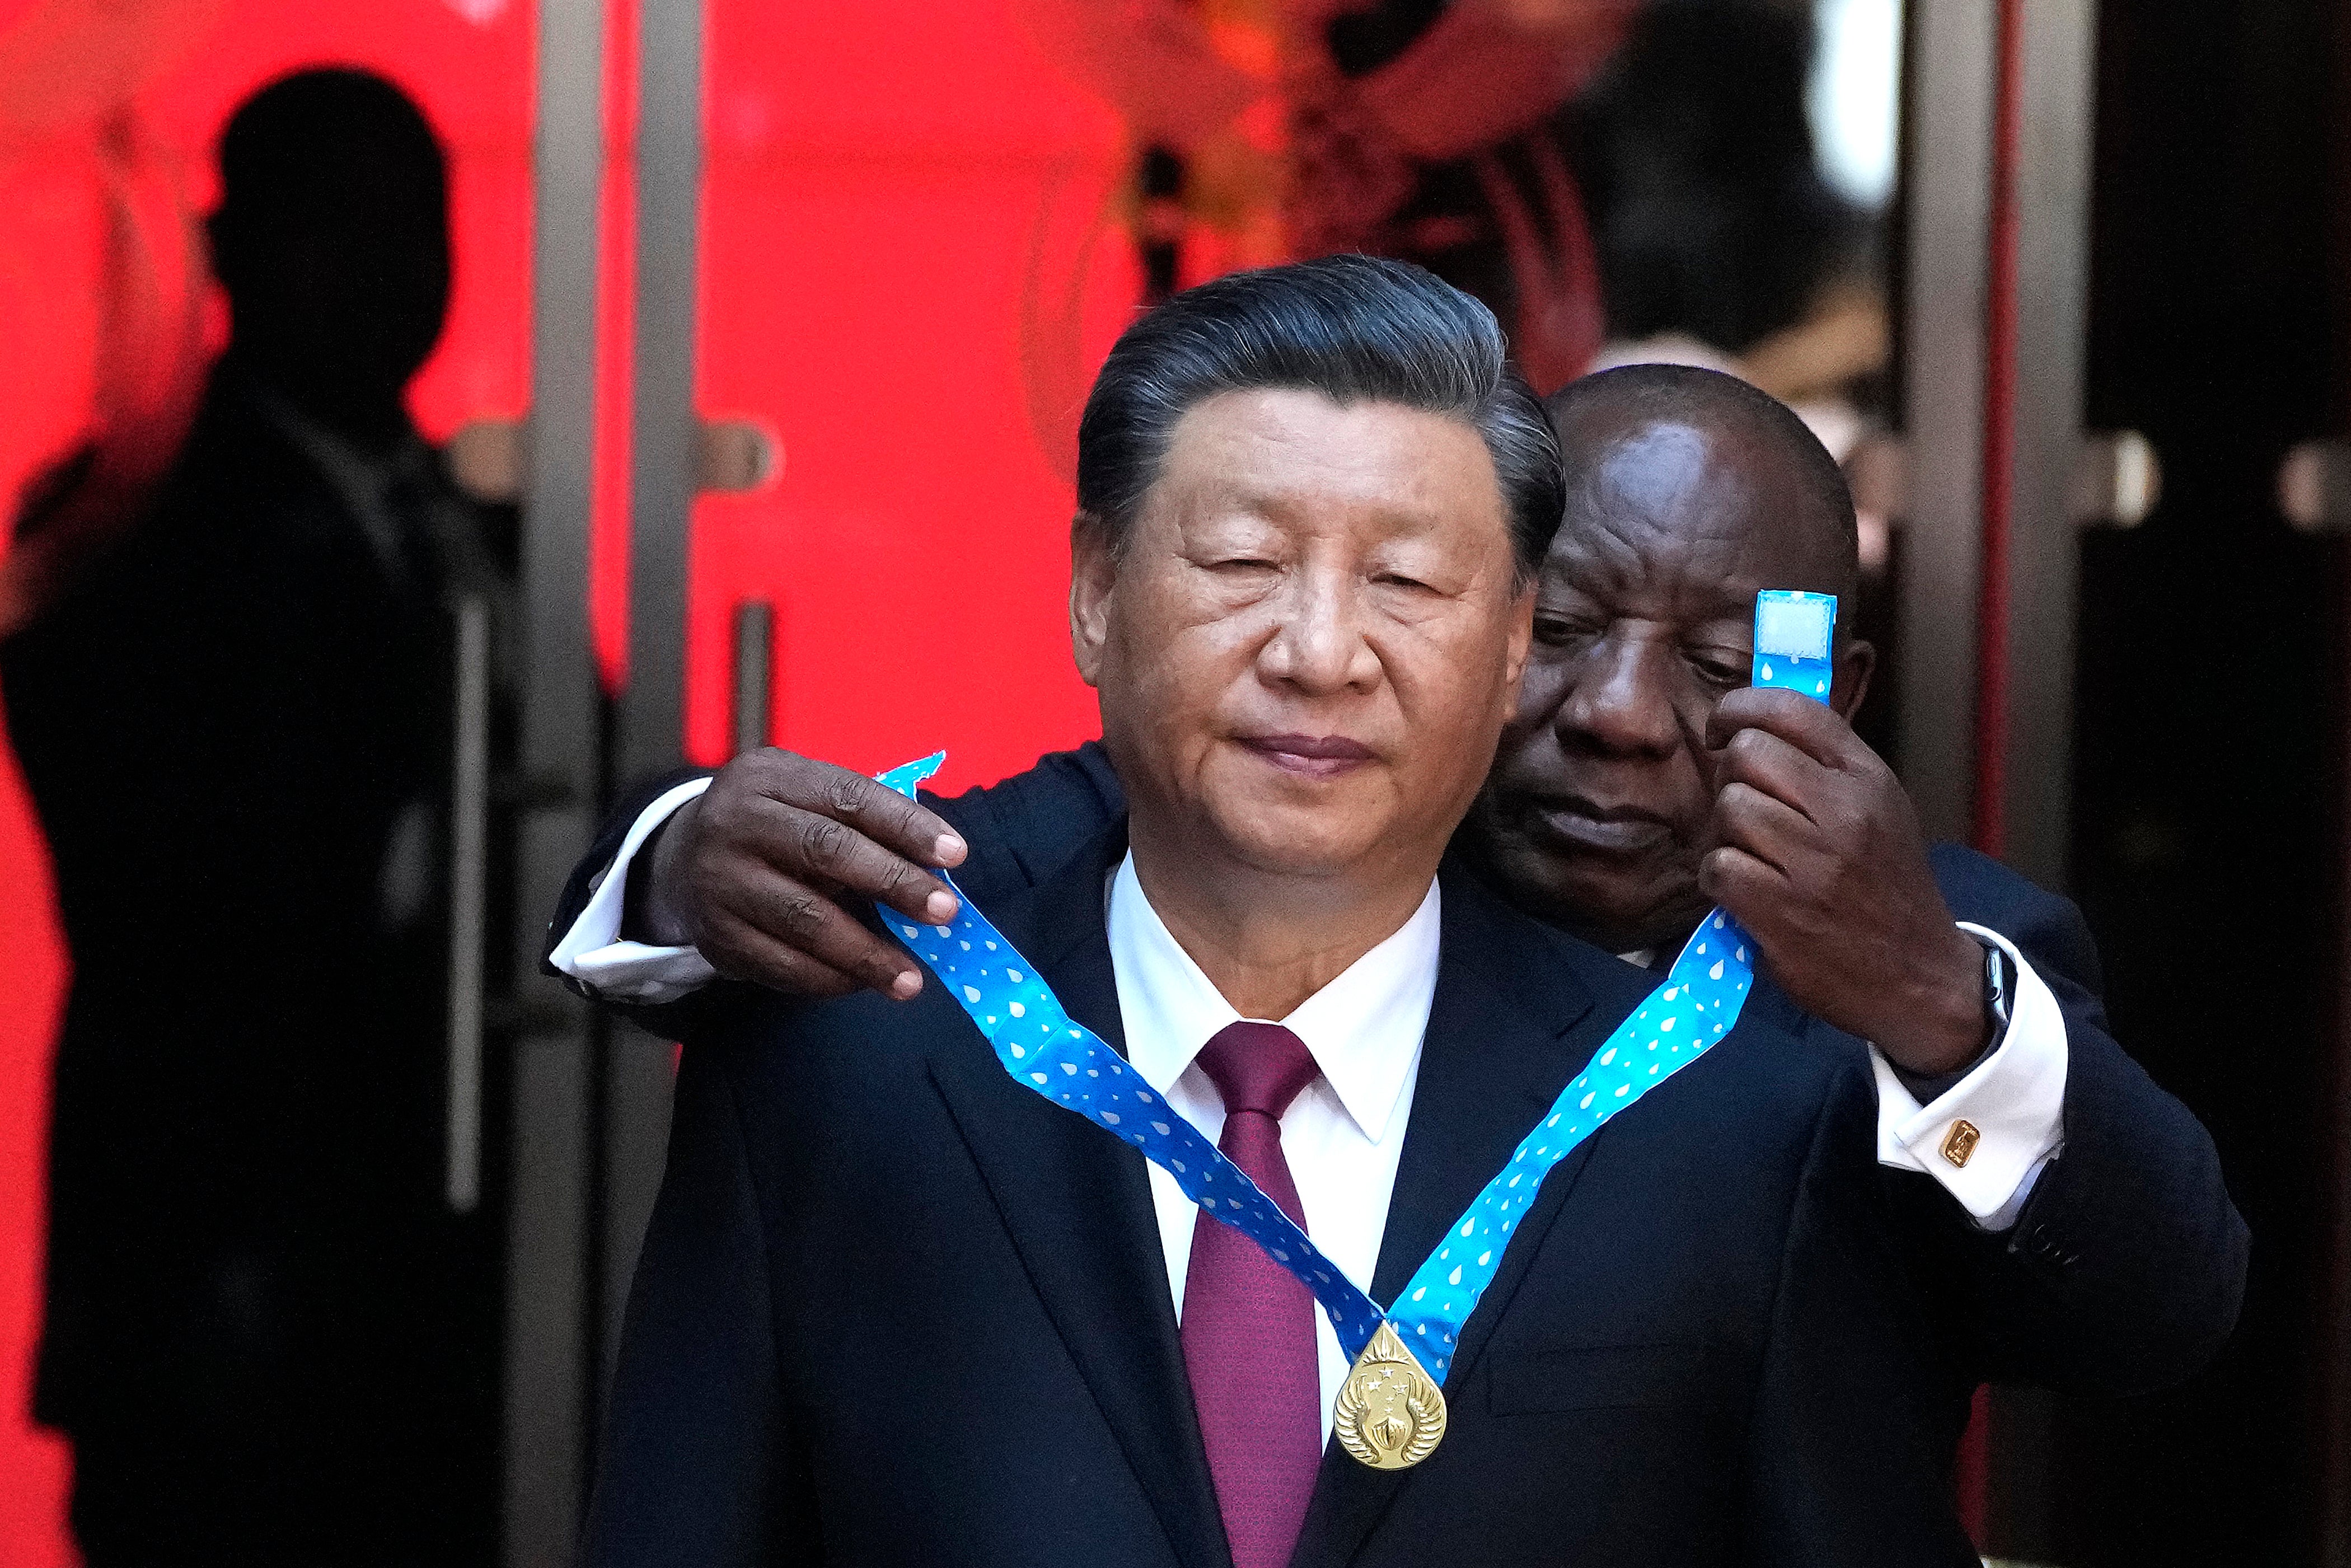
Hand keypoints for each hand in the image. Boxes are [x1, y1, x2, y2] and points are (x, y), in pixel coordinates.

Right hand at [637, 749, 968, 1000]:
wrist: (683, 862)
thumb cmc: (776, 828)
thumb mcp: (806, 800)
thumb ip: (861, 823)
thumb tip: (937, 870)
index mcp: (771, 776)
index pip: (849, 796)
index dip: (906, 826)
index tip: (956, 855)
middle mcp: (737, 821)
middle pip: (826, 851)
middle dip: (894, 883)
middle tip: (945, 914)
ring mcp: (719, 880)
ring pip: (804, 920)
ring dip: (866, 954)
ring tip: (911, 979)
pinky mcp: (713, 935)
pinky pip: (780, 964)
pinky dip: (829, 979)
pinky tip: (862, 984)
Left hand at [1698, 688, 1986, 1076]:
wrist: (1921, 976)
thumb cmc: (1885, 887)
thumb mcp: (1877, 809)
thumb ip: (1824, 765)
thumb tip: (1754, 721)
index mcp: (1867, 777)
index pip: (1792, 709)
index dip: (1740, 708)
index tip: (1721, 729)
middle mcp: (1846, 811)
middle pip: (1747, 754)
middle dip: (1729, 778)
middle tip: (1743, 809)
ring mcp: (1816, 862)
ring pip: (1729, 808)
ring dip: (1724, 834)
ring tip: (1753, 857)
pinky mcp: (1783, 910)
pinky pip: (1719, 866)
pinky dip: (1720, 879)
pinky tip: (1745, 892)